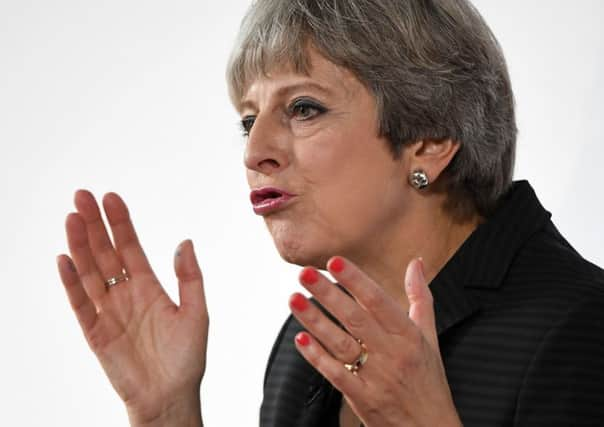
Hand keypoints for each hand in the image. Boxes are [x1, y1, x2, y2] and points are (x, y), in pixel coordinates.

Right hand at [57, 190, 207, 425]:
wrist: (170, 397)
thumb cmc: (186, 358)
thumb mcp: (197, 312)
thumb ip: (190, 277)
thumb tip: (185, 242)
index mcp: (150, 287)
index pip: (131, 248)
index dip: (120, 224)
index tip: (111, 198)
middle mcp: (126, 294)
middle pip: (105, 254)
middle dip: (95, 225)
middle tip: (81, 196)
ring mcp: (109, 312)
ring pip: (90, 272)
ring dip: (80, 246)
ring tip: (71, 218)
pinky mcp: (96, 333)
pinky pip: (81, 304)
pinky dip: (72, 283)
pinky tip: (65, 259)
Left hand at [288, 256, 461, 426]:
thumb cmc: (428, 379)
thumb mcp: (429, 337)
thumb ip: (420, 298)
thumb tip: (416, 263)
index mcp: (408, 335)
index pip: (379, 301)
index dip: (356, 280)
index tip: (334, 261)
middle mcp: (393, 353)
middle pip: (355, 319)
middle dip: (328, 294)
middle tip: (304, 273)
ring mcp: (377, 377)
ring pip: (341, 344)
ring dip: (315, 321)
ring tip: (294, 299)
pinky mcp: (363, 399)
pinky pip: (337, 375)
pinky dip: (318, 358)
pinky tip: (300, 340)